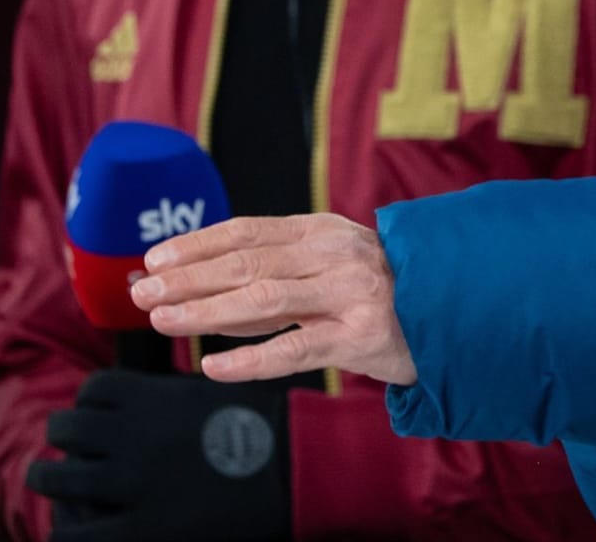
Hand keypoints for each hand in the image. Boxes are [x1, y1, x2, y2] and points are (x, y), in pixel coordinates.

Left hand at [24, 368, 288, 540]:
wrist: (296, 469)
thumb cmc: (265, 430)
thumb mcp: (216, 394)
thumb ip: (173, 398)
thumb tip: (145, 406)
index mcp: (154, 396)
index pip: (94, 390)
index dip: (91, 404)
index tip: (98, 417)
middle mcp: (132, 434)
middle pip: (65, 426)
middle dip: (64, 437)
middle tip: (72, 451)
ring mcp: (129, 482)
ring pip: (53, 475)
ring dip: (50, 476)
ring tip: (59, 484)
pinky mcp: (136, 527)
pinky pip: (74, 531)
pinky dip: (68, 527)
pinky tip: (79, 525)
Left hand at [130, 213, 416, 385]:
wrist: (451, 313)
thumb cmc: (379, 291)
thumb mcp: (332, 264)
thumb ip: (277, 272)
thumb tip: (200, 286)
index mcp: (324, 230)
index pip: (249, 230)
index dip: (199, 242)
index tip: (157, 257)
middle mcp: (336, 254)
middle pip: (248, 262)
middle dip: (189, 277)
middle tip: (144, 290)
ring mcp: (350, 293)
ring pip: (263, 299)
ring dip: (206, 311)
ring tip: (165, 319)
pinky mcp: (361, 336)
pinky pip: (296, 348)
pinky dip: (250, 358)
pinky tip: (214, 366)